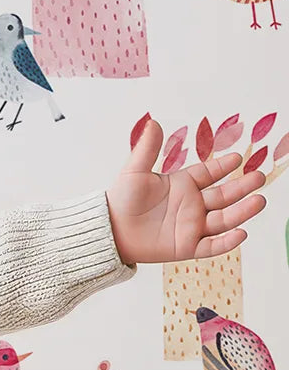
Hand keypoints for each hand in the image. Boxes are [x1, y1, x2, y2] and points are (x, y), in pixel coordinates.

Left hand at [106, 114, 267, 265]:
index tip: (238, 159)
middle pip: (224, 195)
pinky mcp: (187, 247)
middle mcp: (192, 205)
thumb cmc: (120, 200)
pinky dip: (227, 242)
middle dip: (242, 187)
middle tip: (259, 177)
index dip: (223, 166)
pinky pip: (212, 246)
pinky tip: (240, 233)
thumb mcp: (134, 172)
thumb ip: (147, 149)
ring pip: (224, 219)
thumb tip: (153, 122)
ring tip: (259, 200)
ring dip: (242, 212)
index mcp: (182, 184)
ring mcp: (191, 226)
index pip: (209, 173)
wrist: (109, 230)